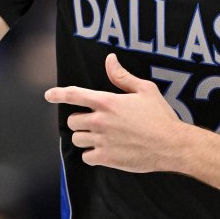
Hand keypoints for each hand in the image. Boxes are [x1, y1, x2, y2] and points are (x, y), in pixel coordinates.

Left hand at [45, 53, 186, 172]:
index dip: (58, 94)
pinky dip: (91, 154)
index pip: (74, 95)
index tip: (49, 95)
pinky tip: (103, 151)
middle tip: (95, 122)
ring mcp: (101, 140)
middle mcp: (100, 121)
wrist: (170, 144)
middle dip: (80, 121)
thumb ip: (122, 76)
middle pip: (72, 121)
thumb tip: (110, 60)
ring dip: (84, 138)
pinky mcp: (106, 158)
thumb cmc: (160, 116)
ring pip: (77, 139)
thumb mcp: (145, 90)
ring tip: (99, 137)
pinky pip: (86, 157)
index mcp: (107, 102)